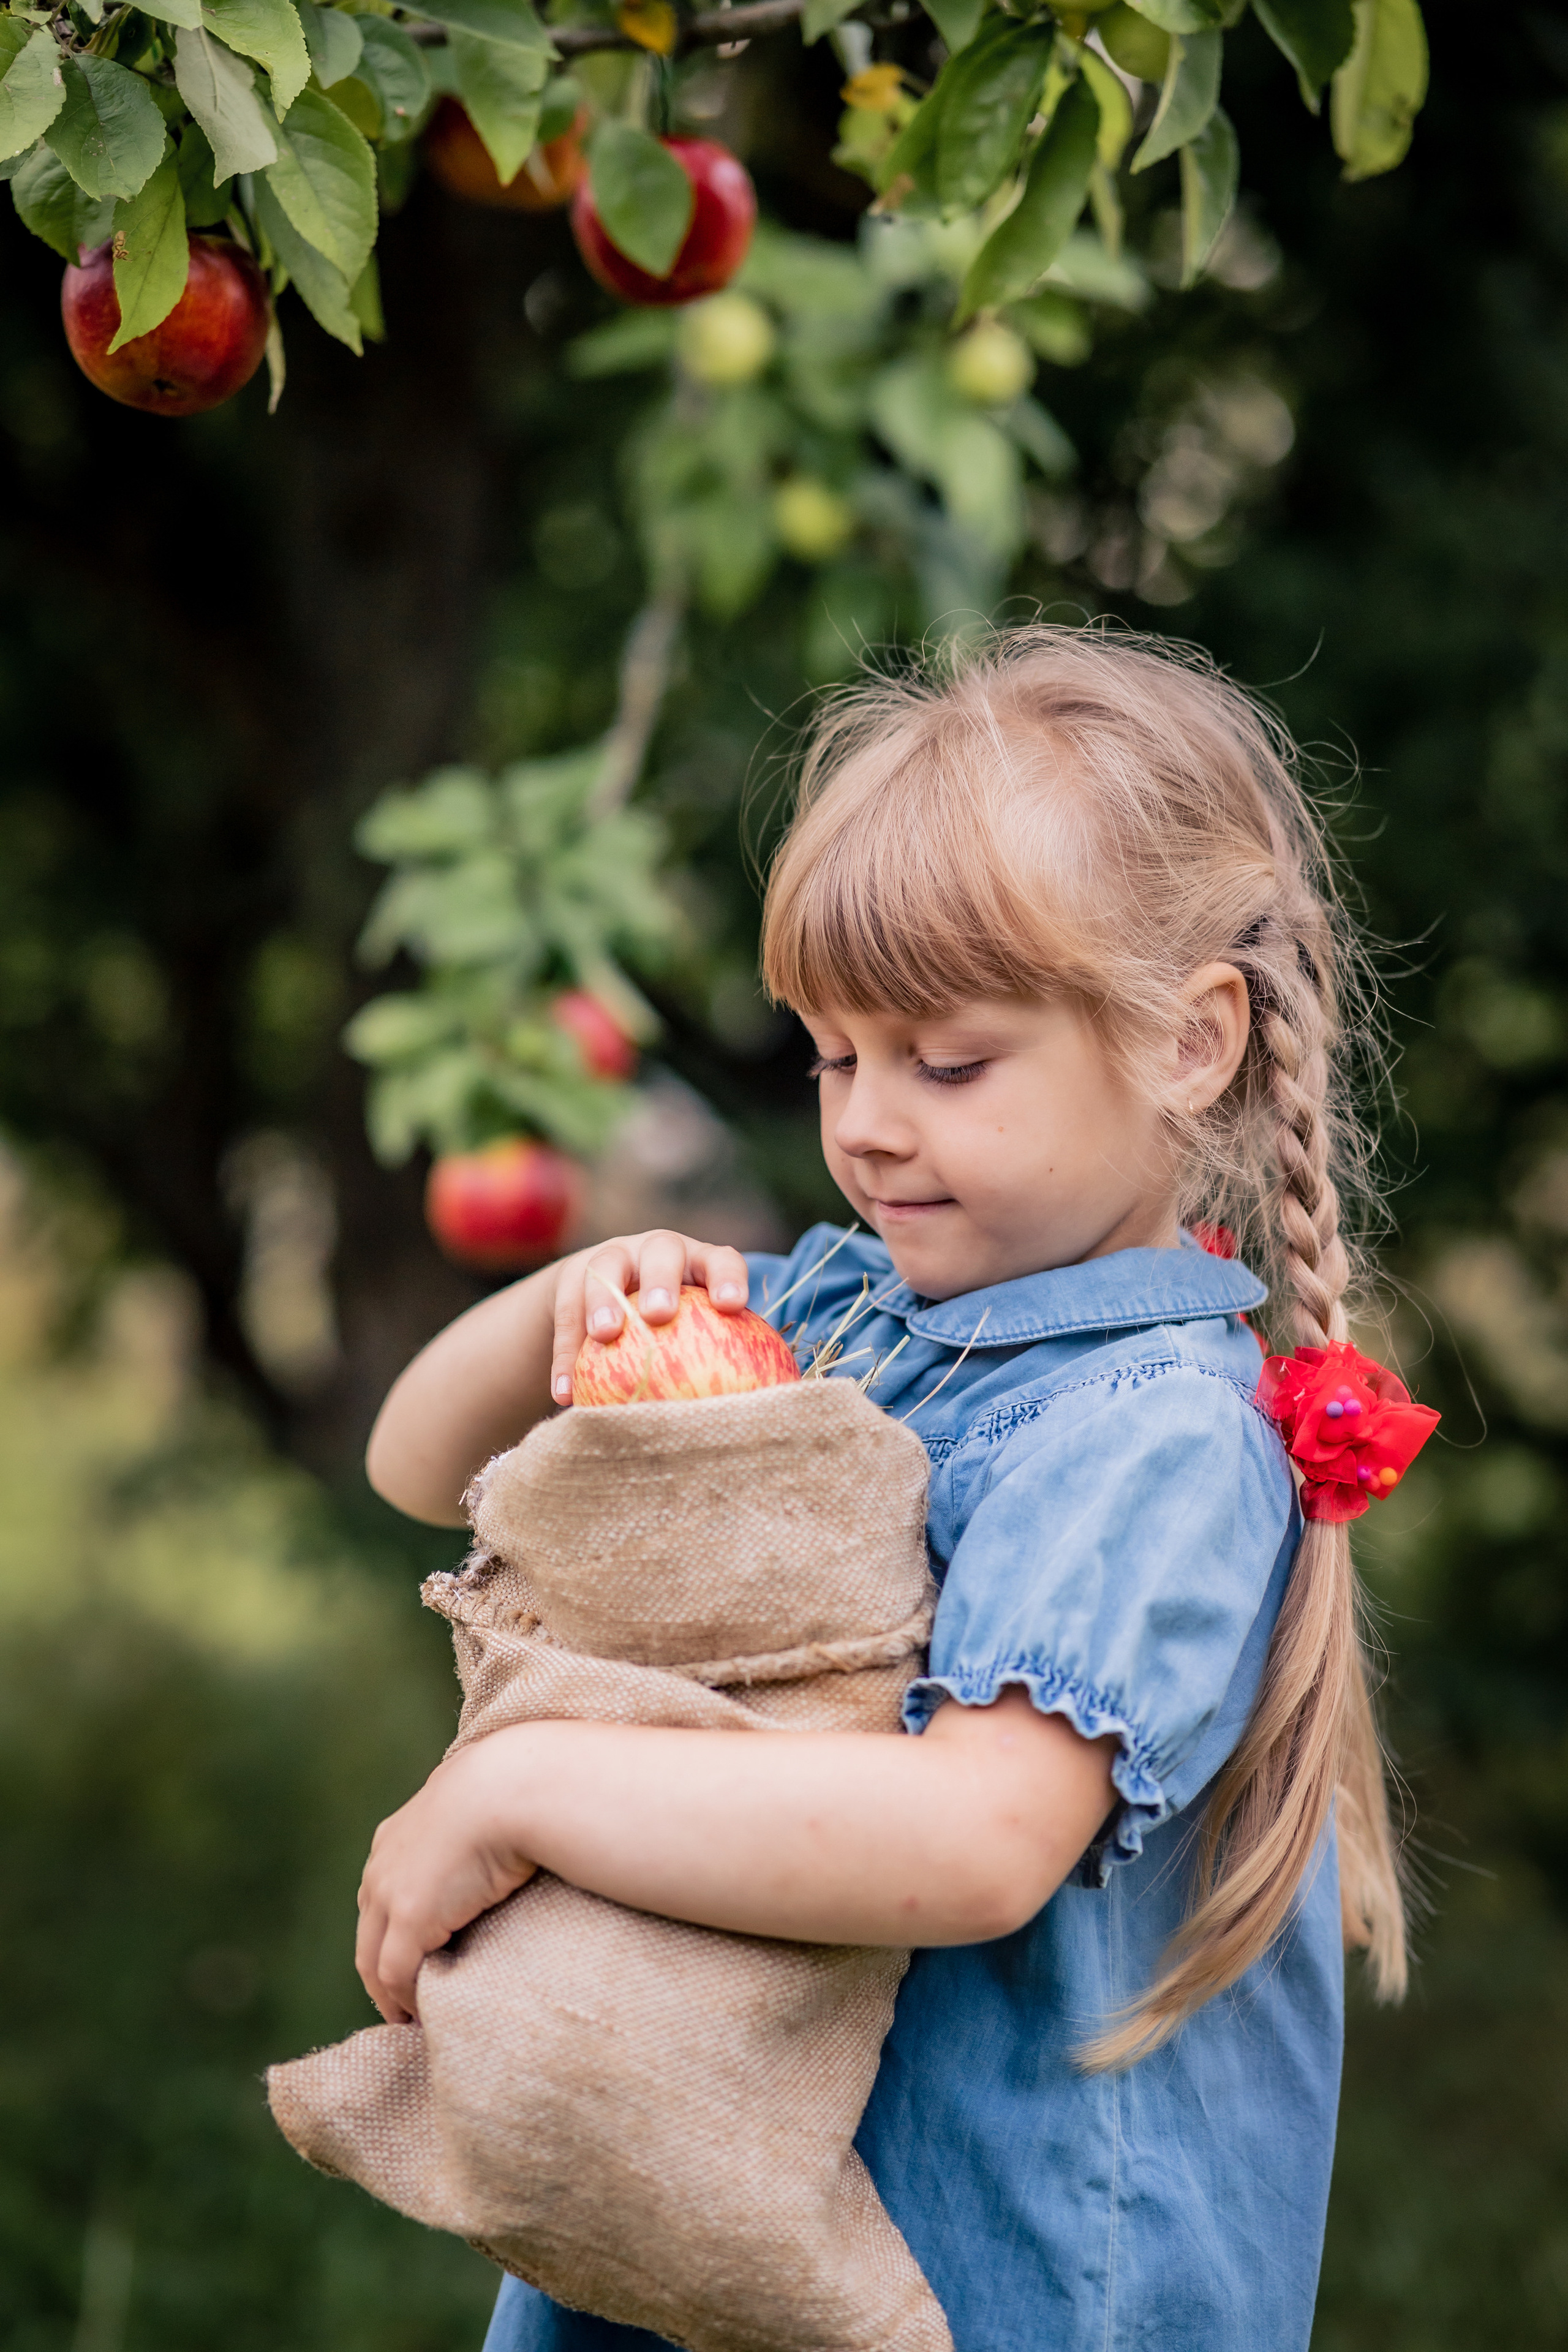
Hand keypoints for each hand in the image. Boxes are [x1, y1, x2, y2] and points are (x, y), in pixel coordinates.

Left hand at [355, 1732, 539, 2023]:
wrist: (512, 1787)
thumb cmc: (510, 1791)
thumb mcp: (474, 1808)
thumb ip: (466, 1830)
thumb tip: (490, 1845)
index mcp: (394, 1837)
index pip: (380, 1897)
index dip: (392, 1932)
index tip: (414, 1959)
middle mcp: (381, 1866)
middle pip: (369, 1934)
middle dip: (382, 1972)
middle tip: (403, 2004)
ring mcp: (391, 1893)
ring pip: (374, 1961)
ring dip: (390, 1994)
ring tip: (413, 2018)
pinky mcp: (411, 1917)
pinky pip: (397, 1973)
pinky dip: (407, 1998)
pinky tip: (426, 2012)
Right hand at [549, 1229, 750, 1406]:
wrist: (609, 1290)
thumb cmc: (678, 1327)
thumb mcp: (698, 1328)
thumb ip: (718, 1357)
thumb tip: (744, 1413)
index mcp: (699, 1262)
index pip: (722, 1261)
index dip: (728, 1278)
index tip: (730, 1306)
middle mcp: (657, 1250)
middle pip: (662, 1252)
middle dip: (661, 1281)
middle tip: (659, 1314)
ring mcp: (615, 1256)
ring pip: (607, 1267)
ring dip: (604, 1301)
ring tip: (604, 1336)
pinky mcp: (575, 1276)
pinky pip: (567, 1314)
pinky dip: (565, 1354)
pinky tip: (565, 1392)